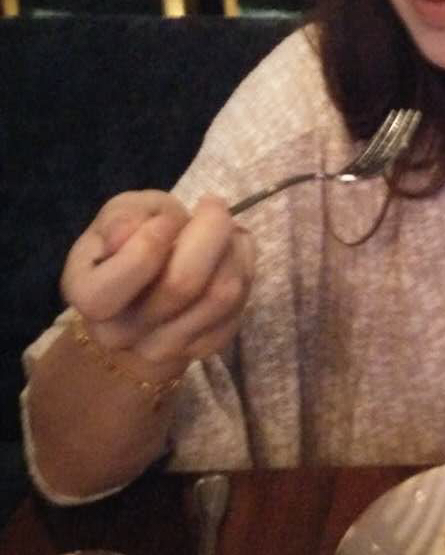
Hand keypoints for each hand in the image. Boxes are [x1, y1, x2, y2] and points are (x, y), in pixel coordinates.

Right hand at [61, 191, 253, 375]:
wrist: (136, 303)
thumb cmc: (125, 249)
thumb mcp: (116, 218)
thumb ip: (124, 218)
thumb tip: (133, 230)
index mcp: (90, 295)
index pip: (138, 264)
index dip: (160, 232)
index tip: (166, 219)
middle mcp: (123, 332)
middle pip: (186, 283)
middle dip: (212, 230)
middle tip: (213, 205)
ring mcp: (165, 348)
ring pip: (222, 295)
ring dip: (234, 249)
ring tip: (227, 229)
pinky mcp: (204, 348)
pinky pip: (239, 306)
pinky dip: (244, 270)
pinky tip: (231, 254)